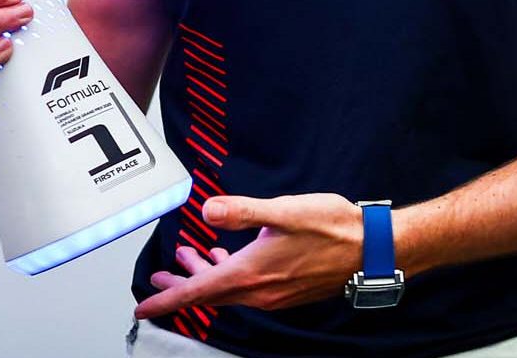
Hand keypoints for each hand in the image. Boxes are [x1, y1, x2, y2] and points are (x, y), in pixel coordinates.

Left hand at [134, 193, 362, 318]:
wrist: (373, 249)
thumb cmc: (333, 228)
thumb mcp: (284, 211)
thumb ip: (243, 211)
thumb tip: (208, 209)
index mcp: (251, 274)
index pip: (199, 293)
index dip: (168, 300)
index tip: (144, 307)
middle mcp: (261, 292)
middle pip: (209, 294)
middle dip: (181, 286)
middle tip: (159, 280)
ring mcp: (275, 294)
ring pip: (228, 291)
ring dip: (206, 277)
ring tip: (189, 259)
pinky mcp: (288, 289)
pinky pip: (247, 289)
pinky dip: (230, 276)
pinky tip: (230, 257)